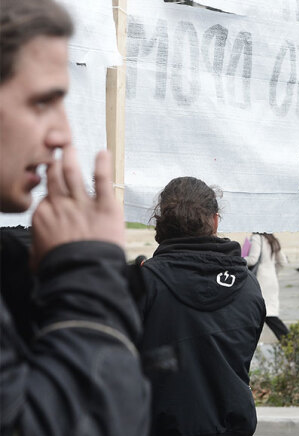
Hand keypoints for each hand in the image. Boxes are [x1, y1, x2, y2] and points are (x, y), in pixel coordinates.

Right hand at [31, 146, 124, 266]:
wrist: (83, 274)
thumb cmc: (60, 270)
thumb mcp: (38, 257)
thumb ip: (39, 246)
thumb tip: (38, 251)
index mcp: (43, 215)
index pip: (46, 194)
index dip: (49, 187)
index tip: (50, 178)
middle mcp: (60, 204)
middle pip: (54, 176)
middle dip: (53, 160)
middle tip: (54, 147)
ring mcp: (82, 203)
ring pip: (73, 173)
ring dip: (71, 156)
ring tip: (69, 143)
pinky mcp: (105, 206)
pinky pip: (102, 180)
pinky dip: (103, 165)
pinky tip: (103, 152)